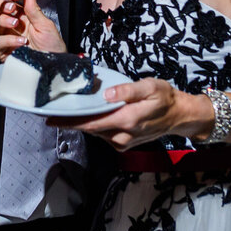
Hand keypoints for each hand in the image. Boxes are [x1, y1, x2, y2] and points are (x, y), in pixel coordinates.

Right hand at [0, 0, 66, 58]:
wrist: (53, 67)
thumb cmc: (53, 47)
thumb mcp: (46, 25)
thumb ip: (34, 9)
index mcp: (22, 15)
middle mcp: (12, 24)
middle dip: (0, 4)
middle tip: (11, 7)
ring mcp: (6, 36)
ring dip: (3, 20)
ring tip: (16, 24)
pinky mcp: (3, 50)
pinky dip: (9, 39)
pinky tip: (21, 41)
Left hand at [49, 78, 209, 149]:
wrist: (180, 116)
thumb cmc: (165, 98)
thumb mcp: (150, 87)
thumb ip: (128, 90)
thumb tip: (106, 94)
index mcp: (127, 120)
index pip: (92, 123)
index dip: (70, 122)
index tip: (51, 119)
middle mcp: (123, 135)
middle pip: (90, 130)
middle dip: (70, 123)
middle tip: (50, 114)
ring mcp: (124, 142)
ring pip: (96, 133)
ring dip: (81, 124)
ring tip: (65, 113)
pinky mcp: (124, 143)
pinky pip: (103, 135)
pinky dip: (93, 126)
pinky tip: (86, 117)